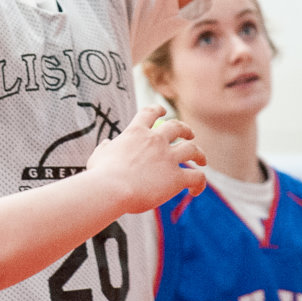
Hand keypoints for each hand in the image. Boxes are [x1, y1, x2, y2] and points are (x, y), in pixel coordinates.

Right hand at [86, 105, 205, 211]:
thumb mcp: (99, 156)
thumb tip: (106, 144)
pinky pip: (196, 176)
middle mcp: (155, 140)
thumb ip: (105, 148)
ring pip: (192, 149)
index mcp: (136, 132)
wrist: (111, 188)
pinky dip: (199, 183)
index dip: (157, 110)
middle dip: (185, 130)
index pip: (149, 113)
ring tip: (202, 160)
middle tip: (190, 135)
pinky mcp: (176, 177)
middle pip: (177, 128)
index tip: (162, 110)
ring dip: (200, 154)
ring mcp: (168, 157)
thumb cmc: (100, 175)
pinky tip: (195, 190)